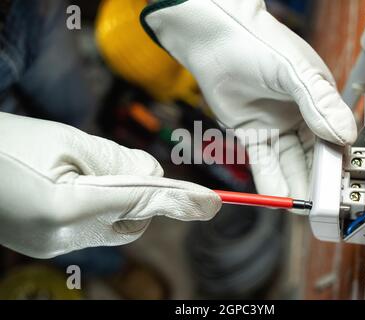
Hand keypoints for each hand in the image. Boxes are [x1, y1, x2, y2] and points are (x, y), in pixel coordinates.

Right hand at [0, 112, 220, 257]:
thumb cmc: (8, 144)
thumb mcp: (66, 141)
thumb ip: (116, 161)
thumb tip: (155, 172)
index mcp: (66, 208)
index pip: (141, 203)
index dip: (178, 200)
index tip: (210, 202)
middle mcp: (60, 237)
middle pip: (131, 222)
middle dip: (139, 196)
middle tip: (120, 169)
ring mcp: (50, 246)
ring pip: (111, 226)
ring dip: (114, 199)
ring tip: (79, 172)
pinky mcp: (44, 245)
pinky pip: (89, 228)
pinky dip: (94, 207)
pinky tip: (69, 186)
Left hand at [141, 0, 356, 200]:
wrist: (215, 40)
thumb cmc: (257, 43)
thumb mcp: (295, 70)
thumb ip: (318, 102)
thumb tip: (343, 133)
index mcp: (320, 100)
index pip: (336, 137)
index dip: (338, 162)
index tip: (340, 185)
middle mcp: (300, 116)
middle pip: (313, 156)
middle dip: (317, 180)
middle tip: (322, 205)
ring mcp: (276, 126)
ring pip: (289, 163)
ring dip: (296, 185)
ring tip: (303, 209)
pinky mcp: (252, 134)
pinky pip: (264, 162)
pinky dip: (271, 180)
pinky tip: (280, 197)